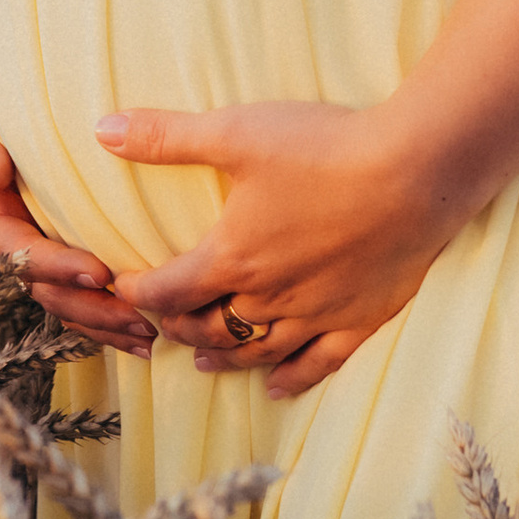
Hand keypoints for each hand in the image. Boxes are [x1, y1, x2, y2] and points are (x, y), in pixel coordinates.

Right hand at [0, 58, 155, 356]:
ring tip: (150, 337)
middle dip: (91, 309)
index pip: (14, 253)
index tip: (98, 271)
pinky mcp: (59, 250)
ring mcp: (34, 252)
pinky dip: (110, 312)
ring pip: (67, 301)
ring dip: (106, 323)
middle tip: (138, 321)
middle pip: (45, 290)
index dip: (54, 266)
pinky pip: (82, 291)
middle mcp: (6, 245)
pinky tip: (148, 326)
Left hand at [104, 98, 454, 396]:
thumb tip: (101, 130)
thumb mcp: (237, 131)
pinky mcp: (360, 319)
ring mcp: (316, 314)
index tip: (120, 286)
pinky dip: (291, 379)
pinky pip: (318, 363)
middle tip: (162, 321)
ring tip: (204, 358)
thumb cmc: (325, 148)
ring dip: (224, 355)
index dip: (137, 291)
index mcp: (233, 256)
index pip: (168, 289)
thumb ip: (167, 137)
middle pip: (208, 326)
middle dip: (177, 326)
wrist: (418, 171)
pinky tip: (275, 387)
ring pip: (257, 350)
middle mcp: (269, 296)